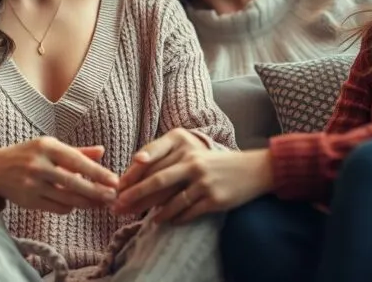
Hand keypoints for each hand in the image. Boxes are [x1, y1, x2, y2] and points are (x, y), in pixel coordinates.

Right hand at [0, 137, 118, 213]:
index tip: (115, 181)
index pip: (77, 161)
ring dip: (88, 203)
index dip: (98, 173)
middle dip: (97, 192)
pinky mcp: (29, 201)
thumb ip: (77, 151)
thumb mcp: (49, 146)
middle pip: (74, 183)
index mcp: (46, 146)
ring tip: (101, 203)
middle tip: (113, 197)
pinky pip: (57, 208)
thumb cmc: (27, 155)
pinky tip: (78, 203)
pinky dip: (71, 207)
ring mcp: (32, 184)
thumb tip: (102, 152)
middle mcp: (38, 165)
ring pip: (68, 198)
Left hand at [114, 129, 272, 222]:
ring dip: (156, 212)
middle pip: (158, 181)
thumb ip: (171, 162)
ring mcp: (204, 183)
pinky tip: (167, 221)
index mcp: (185, 149)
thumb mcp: (194, 155)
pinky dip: (176, 218)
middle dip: (136, 195)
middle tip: (119, 206)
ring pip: (173, 201)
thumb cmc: (216, 163)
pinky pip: (189, 212)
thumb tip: (141, 176)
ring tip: (147, 219)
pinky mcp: (215, 200)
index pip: (153, 163)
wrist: (253, 170)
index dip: (134, 177)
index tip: (118, 188)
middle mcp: (193, 164)